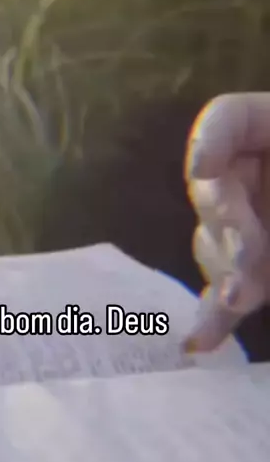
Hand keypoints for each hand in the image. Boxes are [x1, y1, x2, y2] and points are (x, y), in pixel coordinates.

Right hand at [182, 94, 269, 352]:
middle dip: (227, 227)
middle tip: (249, 261)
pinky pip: (228, 287)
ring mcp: (249, 219)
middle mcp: (249, 171)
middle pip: (208, 189)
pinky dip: (217, 314)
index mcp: (266, 129)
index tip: (204, 171)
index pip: (225, 120)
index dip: (210, 142)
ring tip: (246, 295)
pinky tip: (198, 341)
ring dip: (228, 270)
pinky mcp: (254, 265)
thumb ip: (248, 182)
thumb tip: (219, 209)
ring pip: (211, 244)